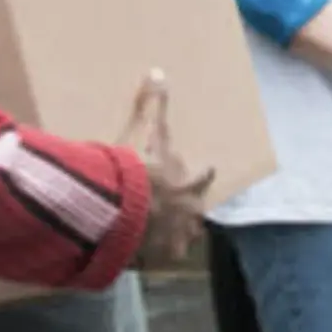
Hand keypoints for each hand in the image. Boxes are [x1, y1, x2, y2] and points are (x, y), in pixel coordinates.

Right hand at [119, 70, 214, 269]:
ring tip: (168, 238)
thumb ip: (154, 105)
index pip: (204, 176)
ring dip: (176, 238)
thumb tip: (159, 71)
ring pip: (182, 241)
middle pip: (197, 216)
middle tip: (187, 211)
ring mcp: (174, 241)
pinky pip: (155, 260)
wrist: (123, 212)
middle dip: (192, 214)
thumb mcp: (149, 134)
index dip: (204, 173)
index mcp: (190, 187)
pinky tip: (142, 257)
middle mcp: (188, 216)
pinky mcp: (155, 259)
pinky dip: (150, 257)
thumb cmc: (141, 172)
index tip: (208, 169)